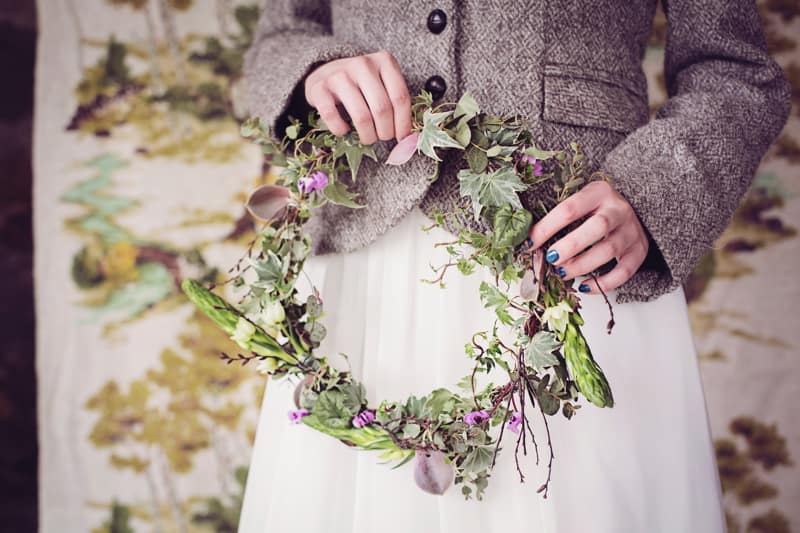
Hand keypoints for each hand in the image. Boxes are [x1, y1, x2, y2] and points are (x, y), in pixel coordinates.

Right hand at [303, 50, 411, 143]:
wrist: (326, 71)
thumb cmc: (361, 84)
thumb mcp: (383, 84)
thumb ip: (396, 103)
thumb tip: (409, 138)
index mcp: (384, 61)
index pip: (400, 97)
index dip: (403, 123)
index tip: (402, 137)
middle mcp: (362, 64)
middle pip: (382, 109)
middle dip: (385, 132)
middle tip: (383, 137)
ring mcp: (339, 75)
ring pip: (361, 116)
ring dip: (367, 136)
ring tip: (367, 138)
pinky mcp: (319, 87)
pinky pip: (333, 116)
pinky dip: (341, 130)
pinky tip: (345, 131)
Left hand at [527, 179, 649, 293]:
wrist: (635, 210)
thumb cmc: (598, 208)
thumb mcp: (581, 202)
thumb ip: (560, 217)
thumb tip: (530, 242)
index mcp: (599, 192)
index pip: (570, 209)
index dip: (547, 227)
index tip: (529, 243)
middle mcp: (619, 210)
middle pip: (598, 227)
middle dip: (571, 246)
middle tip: (551, 258)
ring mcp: (631, 231)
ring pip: (609, 250)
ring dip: (582, 265)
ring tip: (563, 273)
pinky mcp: (639, 252)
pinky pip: (623, 272)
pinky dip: (603, 283)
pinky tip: (584, 286)